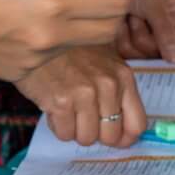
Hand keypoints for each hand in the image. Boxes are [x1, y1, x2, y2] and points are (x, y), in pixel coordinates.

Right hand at [0, 0, 134, 81]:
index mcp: (56, 1)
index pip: (116, 3)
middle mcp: (50, 36)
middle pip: (109, 31)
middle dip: (112, 11)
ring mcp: (35, 58)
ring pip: (80, 44)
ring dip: (81, 26)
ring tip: (54, 7)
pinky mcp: (19, 72)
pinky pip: (51, 55)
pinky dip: (51, 39)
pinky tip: (27, 24)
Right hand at [16, 47, 147, 147]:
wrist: (37, 36)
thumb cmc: (72, 51)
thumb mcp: (104, 62)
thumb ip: (118, 94)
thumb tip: (125, 136)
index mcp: (123, 77)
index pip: (137, 125)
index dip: (124, 138)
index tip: (113, 137)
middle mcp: (108, 86)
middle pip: (110, 137)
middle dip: (95, 132)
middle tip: (82, 116)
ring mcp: (85, 94)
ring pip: (86, 138)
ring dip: (75, 129)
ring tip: (68, 108)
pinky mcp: (61, 102)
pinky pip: (65, 134)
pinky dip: (58, 126)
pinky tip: (54, 106)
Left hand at [102, 0, 174, 61]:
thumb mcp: (154, 4)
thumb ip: (166, 32)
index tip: (166, 60)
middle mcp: (166, 26)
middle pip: (162, 54)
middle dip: (147, 39)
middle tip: (138, 18)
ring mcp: (147, 33)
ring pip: (143, 54)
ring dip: (132, 36)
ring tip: (129, 16)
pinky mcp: (130, 37)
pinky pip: (128, 52)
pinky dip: (121, 38)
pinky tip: (120, 23)